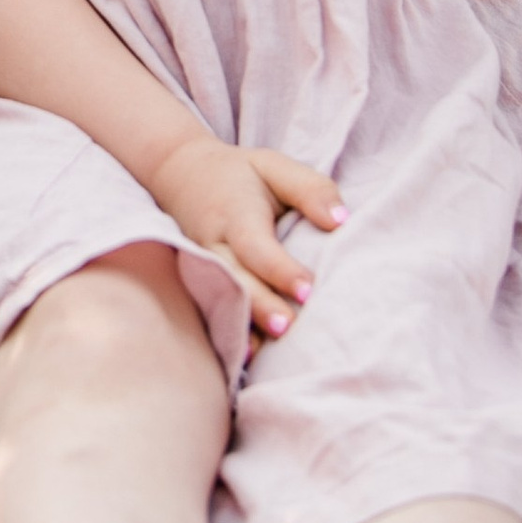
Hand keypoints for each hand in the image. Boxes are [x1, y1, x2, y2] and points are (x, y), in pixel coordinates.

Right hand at [150, 131, 344, 335]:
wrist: (179, 173)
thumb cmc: (240, 174)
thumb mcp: (275, 166)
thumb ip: (310, 189)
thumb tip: (341, 220)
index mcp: (235, 213)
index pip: (256, 245)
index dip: (279, 268)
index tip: (308, 288)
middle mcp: (212, 242)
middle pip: (234, 279)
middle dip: (258, 305)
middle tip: (287, 326)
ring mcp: (200, 265)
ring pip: (220, 299)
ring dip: (242, 324)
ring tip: (262, 352)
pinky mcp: (199, 280)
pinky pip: (211, 307)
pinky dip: (226, 331)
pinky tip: (244, 356)